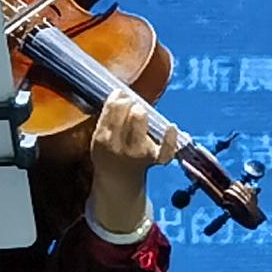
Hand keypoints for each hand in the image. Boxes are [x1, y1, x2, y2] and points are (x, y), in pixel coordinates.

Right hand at [86, 85, 164, 223]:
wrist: (118, 179)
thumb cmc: (110, 151)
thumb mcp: (100, 136)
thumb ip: (108, 117)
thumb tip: (121, 92)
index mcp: (104, 139)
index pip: (113, 110)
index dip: (118, 97)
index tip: (120, 94)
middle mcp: (121, 146)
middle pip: (131, 115)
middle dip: (131, 104)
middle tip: (131, 105)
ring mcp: (140, 153)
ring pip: (144, 126)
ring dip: (144, 114)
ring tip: (140, 112)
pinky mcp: (157, 159)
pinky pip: (167, 149)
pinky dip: (170, 138)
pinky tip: (171, 126)